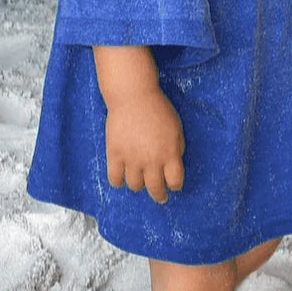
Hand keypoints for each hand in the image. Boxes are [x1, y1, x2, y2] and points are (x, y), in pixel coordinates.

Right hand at [105, 89, 185, 204]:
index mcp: (170, 154)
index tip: (173, 184)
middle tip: (159, 195)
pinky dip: (119, 180)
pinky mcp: (114, 154)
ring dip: (139, 184)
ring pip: (135, 186)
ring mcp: (132, 159)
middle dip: (159, 195)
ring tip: (140, 177)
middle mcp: (151, 160)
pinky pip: (115, 179)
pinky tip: (122, 174)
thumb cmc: (158, 109)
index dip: (175, 185)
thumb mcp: (176, 128)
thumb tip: (172, 165)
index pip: (175, 182)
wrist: (133, 96)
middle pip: (155, 189)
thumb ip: (176, 149)